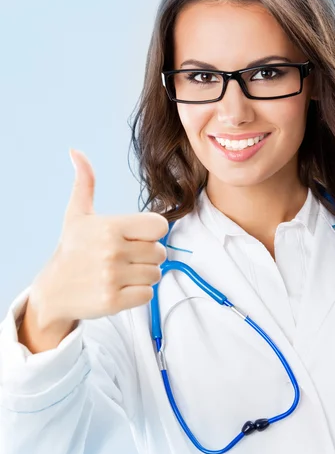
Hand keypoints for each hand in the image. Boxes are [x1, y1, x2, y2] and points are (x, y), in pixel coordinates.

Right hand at [28, 149, 168, 326]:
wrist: (54, 290)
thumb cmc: (72, 249)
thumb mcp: (77, 214)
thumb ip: (85, 183)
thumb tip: (76, 152)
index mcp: (110, 226)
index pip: (160, 226)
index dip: (151, 232)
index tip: (136, 237)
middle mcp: (112, 250)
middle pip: (160, 252)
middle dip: (147, 256)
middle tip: (125, 258)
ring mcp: (112, 277)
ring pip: (155, 274)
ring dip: (143, 276)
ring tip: (121, 273)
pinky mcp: (113, 301)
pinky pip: (147, 295)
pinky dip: (138, 294)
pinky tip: (120, 288)